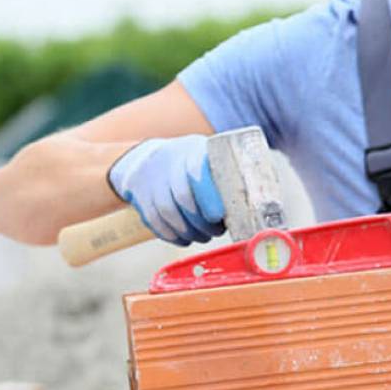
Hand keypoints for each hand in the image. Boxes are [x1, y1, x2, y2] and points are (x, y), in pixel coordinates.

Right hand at [107, 135, 224, 244]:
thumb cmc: (192, 164)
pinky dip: (171, 234)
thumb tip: (251, 206)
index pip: (196, 171)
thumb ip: (227, 175)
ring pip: (167, 211)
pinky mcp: (139, 196)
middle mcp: (168, 162)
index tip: (218, 216)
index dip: (207, 196)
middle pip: (182, 196)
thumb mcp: (208, 157)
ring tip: (203, 237)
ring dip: (187, 231)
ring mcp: (150, 178)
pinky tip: (185, 239)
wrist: (148, 158)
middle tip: (216, 232)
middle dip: (201, 221)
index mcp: (191, 149)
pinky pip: (154, 220)